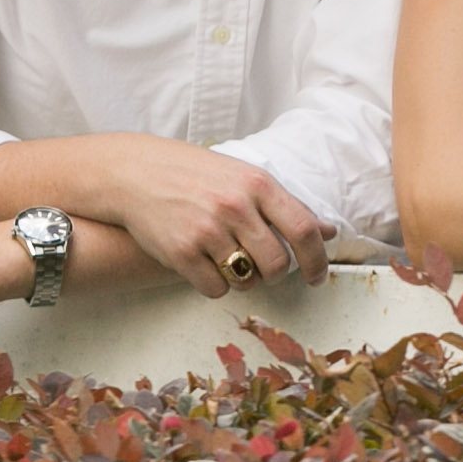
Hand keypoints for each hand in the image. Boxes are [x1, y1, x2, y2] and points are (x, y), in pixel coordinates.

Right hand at [89, 137, 331, 298]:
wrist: (135, 172)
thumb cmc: (194, 173)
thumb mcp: (242, 176)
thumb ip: (284, 205)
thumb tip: (327, 231)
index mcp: (257, 183)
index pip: (303, 230)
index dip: (316, 260)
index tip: (316, 277)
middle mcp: (235, 206)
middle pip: (277, 264)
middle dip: (274, 274)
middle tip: (262, 268)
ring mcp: (207, 230)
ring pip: (247, 280)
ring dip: (244, 279)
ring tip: (230, 261)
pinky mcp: (182, 253)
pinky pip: (215, 289)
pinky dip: (215, 284)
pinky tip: (205, 265)